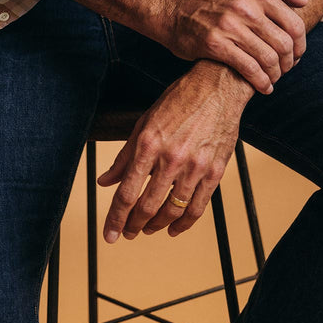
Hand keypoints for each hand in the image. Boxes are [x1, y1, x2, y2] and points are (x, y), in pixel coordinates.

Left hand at [97, 62, 248, 242]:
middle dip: (133, 225)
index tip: (110, 235)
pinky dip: (184, 223)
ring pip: (172, 210)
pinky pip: (198, 207)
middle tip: (127, 233)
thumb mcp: (145, 122)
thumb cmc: (180, 100)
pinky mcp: (215, 170)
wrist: (218, 86)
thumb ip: (124, 156)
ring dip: (156, 226)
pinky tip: (174, 228)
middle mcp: (171, 157)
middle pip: (147, 206)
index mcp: (149, 144)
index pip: (127, 193)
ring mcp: (195, 166)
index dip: (115, 218)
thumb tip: (104, 181)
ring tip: (148, 229)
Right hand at [165, 0, 307, 93]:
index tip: (297, 55)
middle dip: (289, 62)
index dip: (300, 44)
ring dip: (276, 74)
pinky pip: (249, 68)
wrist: (173, 9)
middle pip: (283, 43)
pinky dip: (261, 82)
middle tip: (286, 70)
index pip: (294, 24)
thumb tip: (303, 1)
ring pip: (268, 58)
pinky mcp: (216, 44)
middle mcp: (246, 7)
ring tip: (273, 79)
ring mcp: (230, 26)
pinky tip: (263, 87)